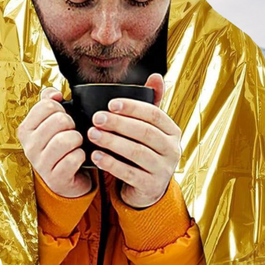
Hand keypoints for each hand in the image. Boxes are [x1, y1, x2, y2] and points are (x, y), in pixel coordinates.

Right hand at [17, 87, 92, 197]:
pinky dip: (81, 155)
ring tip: (75, 144)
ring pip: (67, 139)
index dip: (61, 108)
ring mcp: (41, 164)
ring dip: (78, 139)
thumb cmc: (58, 147)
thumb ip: (48, 102)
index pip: (46, 105)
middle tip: (70, 132)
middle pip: (59, 120)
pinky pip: (75, 158)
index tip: (61, 117)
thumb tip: (54, 94)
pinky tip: (78, 157)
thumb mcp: (49, 124)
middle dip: (71, 124)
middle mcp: (30, 147)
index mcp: (25, 130)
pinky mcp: (56, 178)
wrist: (64, 179)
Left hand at [87, 73, 180, 207]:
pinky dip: (111, 163)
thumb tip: (156, 76)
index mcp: (172, 131)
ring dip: (112, 142)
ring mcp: (163, 169)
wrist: (147, 188)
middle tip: (96, 118)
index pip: (155, 114)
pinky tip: (96, 156)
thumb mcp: (150, 128)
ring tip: (92, 134)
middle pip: (145, 132)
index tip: (110, 104)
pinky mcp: (150, 186)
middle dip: (119, 124)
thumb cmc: (145, 150)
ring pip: (137, 152)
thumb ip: (151, 103)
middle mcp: (172, 149)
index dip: (133, 107)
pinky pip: (129, 173)